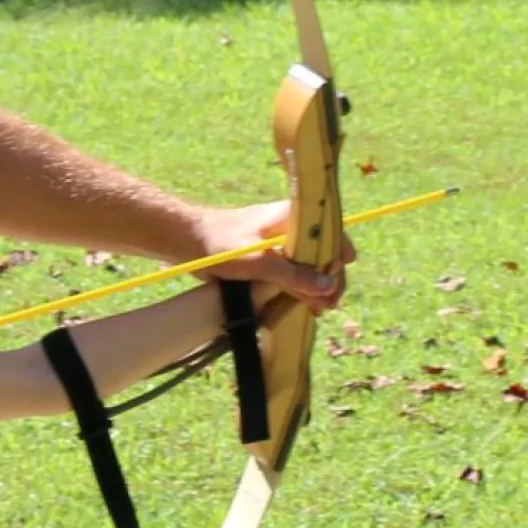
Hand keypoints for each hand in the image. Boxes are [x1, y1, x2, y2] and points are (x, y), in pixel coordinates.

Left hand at [183, 199, 349, 312]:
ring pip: (310, 265)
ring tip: (317, 310)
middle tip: (328, 305)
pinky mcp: (270, 258)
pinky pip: (294, 272)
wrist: (187, 241)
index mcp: (293, 217)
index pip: (331, 233)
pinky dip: (300, 288)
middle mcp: (292, 227)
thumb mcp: (258, 261)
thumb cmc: (221, 244)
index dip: (340, 257)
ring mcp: (281, 243)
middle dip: (329, 279)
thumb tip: (327, 287)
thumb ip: (292, 274)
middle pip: (323, 253)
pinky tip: (304, 305)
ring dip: (316, 287)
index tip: (337, 283)